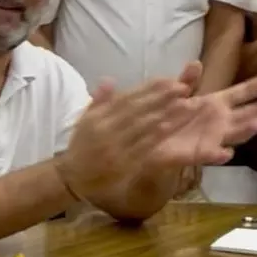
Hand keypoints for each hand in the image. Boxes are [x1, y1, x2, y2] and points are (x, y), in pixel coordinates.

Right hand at [58, 65, 197, 198]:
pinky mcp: (122, 163)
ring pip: (142, 127)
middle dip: (161, 98)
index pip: (125, 99)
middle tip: (183, 88)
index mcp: (96, 118)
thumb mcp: (84, 121)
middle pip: (136, 111)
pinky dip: (157, 136)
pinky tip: (170, 126)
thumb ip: (98, 101)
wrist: (72, 177)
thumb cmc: (81, 146)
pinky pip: (142, 147)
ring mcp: (114, 147)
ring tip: (184, 104)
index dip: (148, 89)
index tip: (168, 80)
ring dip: (165, 115)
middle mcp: (104, 130)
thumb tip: (108, 80)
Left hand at [147, 65, 256, 166]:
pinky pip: (211, 155)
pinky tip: (226, 152)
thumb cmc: (163, 115)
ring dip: (246, 129)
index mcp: (215, 103)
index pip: (245, 90)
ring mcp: (211, 137)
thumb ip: (187, 81)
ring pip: (236, 133)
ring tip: (256, 122)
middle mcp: (219, 120)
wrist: (145, 139)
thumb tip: (196, 63)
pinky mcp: (197, 153)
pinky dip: (219, 154)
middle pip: (250, 112)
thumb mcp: (172, 93)